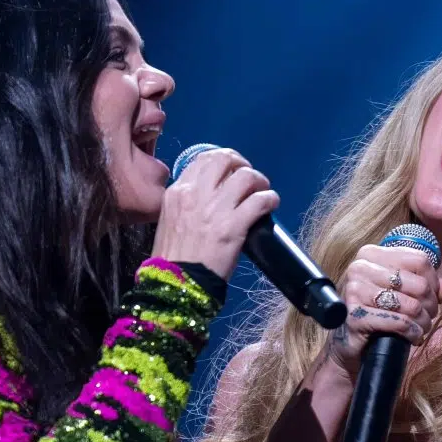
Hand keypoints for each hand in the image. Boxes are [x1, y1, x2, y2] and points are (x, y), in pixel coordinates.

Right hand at [149, 147, 279, 281]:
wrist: (176, 283)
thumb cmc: (172, 258)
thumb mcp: (170, 220)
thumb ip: (187, 203)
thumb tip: (210, 195)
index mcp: (177, 192)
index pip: (203, 159)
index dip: (224, 161)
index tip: (232, 172)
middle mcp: (195, 193)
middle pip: (225, 158)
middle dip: (242, 164)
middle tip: (249, 178)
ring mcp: (215, 209)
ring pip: (246, 176)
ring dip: (259, 181)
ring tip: (263, 191)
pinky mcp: (233, 226)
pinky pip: (260, 200)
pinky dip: (270, 199)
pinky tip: (271, 204)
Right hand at [324, 244, 441, 376]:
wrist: (353, 348)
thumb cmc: (380, 316)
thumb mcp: (405, 296)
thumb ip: (430, 288)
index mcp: (371, 254)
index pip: (420, 260)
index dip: (433, 282)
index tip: (431, 297)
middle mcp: (359, 268)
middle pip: (418, 283)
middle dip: (430, 305)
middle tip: (426, 317)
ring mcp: (354, 291)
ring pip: (410, 305)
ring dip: (423, 321)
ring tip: (420, 328)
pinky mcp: (355, 317)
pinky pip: (399, 322)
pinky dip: (412, 332)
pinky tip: (412, 337)